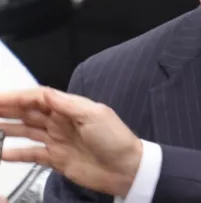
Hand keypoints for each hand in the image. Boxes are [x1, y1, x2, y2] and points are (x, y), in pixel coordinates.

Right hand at [0, 87, 141, 197]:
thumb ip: (66, 105)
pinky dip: (16, 153)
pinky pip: (32, 154)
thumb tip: (44, 93)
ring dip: (9, 128)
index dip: (17, 97)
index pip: (38, 98)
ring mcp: (57, 141)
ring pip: (27, 131)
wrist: (126, 169)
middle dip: (8, 109)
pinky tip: (2, 152)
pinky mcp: (56, 159)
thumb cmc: (114, 139)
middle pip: (29, 112)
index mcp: (70, 108)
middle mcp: (61, 122)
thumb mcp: (93, 115)